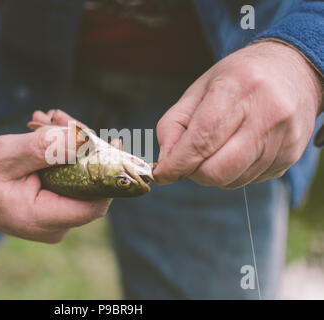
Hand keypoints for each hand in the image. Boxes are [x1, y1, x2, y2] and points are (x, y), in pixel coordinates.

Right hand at [0, 112, 110, 242]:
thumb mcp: (5, 155)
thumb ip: (43, 148)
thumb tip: (83, 140)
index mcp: (40, 219)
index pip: (94, 204)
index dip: (108, 174)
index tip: (112, 141)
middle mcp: (53, 224)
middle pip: (89, 186)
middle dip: (82, 147)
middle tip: (61, 118)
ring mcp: (54, 216)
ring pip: (80, 177)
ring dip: (70, 144)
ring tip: (47, 118)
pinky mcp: (52, 204)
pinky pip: (69, 176)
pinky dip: (63, 151)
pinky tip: (47, 128)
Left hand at [154, 41, 321, 187]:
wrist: (294, 71)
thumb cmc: (237, 80)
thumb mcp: (199, 90)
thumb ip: (173, 124)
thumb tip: (165, 162)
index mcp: (238, 88)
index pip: (201, 140)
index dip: (177, 164)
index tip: (161, 174)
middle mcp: (267, 114)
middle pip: (217, 170)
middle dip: (194, 172)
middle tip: (190, 158)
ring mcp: (284, 138)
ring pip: (232, 180)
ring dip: (215, 172)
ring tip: (219, 146)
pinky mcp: (292, 156)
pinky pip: (250, 181)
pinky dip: (235, 172)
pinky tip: (241, 148)